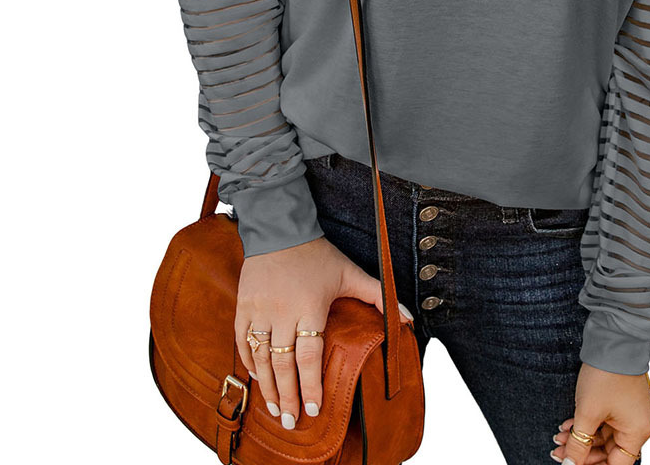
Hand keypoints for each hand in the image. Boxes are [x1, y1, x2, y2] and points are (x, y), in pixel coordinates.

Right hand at [234, 235, 413, 429]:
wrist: (279, 228)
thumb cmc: (317, 253)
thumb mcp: (349, 272)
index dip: (311, 385)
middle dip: (287, 397)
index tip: (314, 408)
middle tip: (291, 421)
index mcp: (310, 307)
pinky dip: (249, 363)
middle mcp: (282, 312)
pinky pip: (242, 341)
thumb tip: (406, 317)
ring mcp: (259, 310)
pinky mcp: (244, 306)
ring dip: (267, 386)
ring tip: (274, 409)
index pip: (309, 356)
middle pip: (283, 365)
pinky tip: (257, 379)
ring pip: (261, 358)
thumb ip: (377, 295)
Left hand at [550, 363, 649, 462]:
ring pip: (605, 435)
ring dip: (582, 437)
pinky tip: (568, 425)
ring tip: (559, 437)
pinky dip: (588, 423)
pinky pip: (606, 420)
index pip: (616, 464)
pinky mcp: (623, 399)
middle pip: (610, 450)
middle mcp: (639, 423)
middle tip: (559, 451)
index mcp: (638, 432)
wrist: (612, 339)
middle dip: (582, 451)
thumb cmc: (605, 375)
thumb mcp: (587, 412)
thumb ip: (578, 444)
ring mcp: (632, 410)